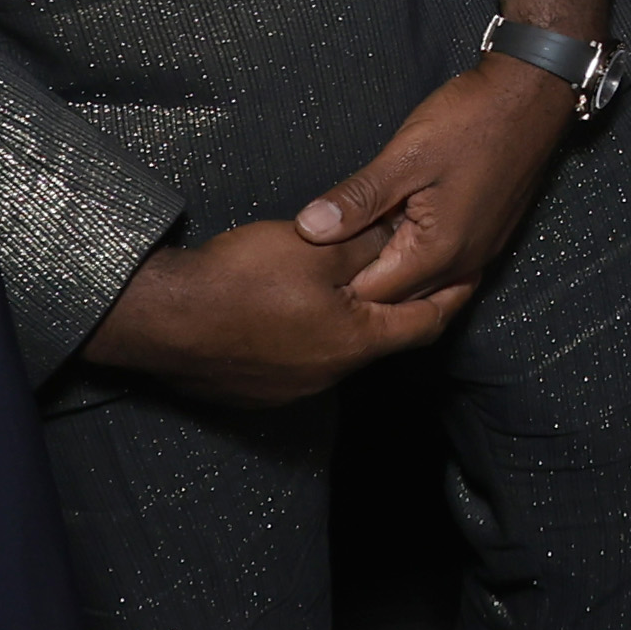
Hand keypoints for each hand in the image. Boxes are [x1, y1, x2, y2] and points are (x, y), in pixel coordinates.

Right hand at [79, 216, 465, 405]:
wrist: (161, 318)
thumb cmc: (243, 279)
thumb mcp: (319, 249)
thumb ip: (369, 245)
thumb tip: (403, 237)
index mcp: (355, 343)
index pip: (424, 324)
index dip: (451, 295)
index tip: (470, 273)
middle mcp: (328, 377)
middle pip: (378, 337)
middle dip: (393, 303)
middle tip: (405, 267)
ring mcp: (287, 390)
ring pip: (334, 349)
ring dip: (343, 319)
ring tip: (339, 282)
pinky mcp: (252, 392)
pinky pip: (294, 359)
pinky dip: (305, 333)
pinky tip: (286, 307)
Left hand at [297, 0, 598, 305]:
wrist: (532, 92)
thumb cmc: (472, 119)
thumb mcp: (406, 155)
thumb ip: (358, 198)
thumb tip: (308, 229)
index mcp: (439, 251)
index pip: (373, 295)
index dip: (337, 282)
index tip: (307, 263)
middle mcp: (464, 264)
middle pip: (399, 299)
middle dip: (361, 282)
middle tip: (323, 255)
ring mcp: (481, 252)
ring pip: (423, 285)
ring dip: (390, 270)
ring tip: (355, 244)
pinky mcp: (488, 236)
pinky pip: (445, 268)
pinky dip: (415, 261)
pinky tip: (395, 234)